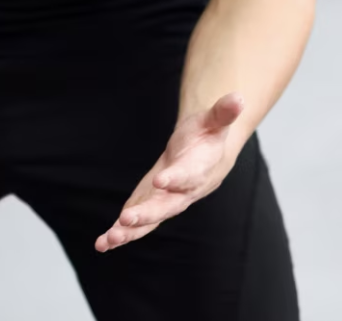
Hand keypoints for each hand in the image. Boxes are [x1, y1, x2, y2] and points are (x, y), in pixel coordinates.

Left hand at [96, 93, 244, 252]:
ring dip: (130, 231)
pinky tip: (102, 243)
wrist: (206, 156)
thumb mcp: (215, 120)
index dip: (176, 178)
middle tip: (127, 218)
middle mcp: (183, 192)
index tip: (160, 180)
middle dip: (147, 213)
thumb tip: (238, 97)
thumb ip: (224, 112)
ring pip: (150, 220)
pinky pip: (138, 224)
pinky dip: (121, 235)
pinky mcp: (151, 206)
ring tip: (108, 239)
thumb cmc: (208, 136)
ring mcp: (166, 202)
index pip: (188, 176)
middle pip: (166, 206)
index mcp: (199, 170)